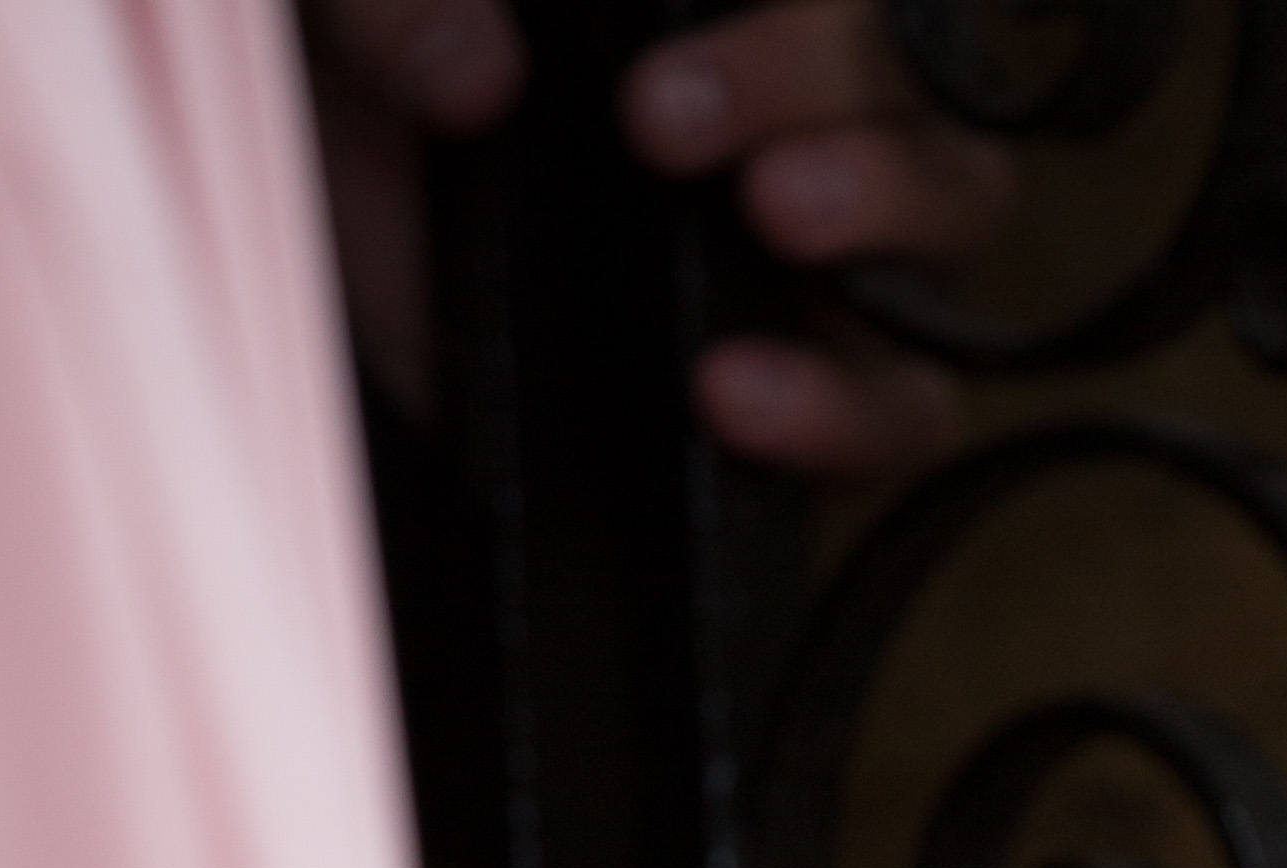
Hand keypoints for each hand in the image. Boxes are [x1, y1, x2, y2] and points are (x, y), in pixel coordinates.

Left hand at [304, 4, 1013, 472]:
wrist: (325, 258)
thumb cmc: (355, 93)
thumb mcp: (333, 19)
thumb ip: (379, 5)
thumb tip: (472, 73)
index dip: (805, 13)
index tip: (654, 53)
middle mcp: (795, 93)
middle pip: (916, 65)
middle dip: (820, 79)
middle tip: (660, 125)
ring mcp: (821, 244)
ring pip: (961, 203)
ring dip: (885, 203)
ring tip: (773, 219)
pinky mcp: (805, 394)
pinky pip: (905, 408)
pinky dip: (845, 405)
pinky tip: (733, 396)